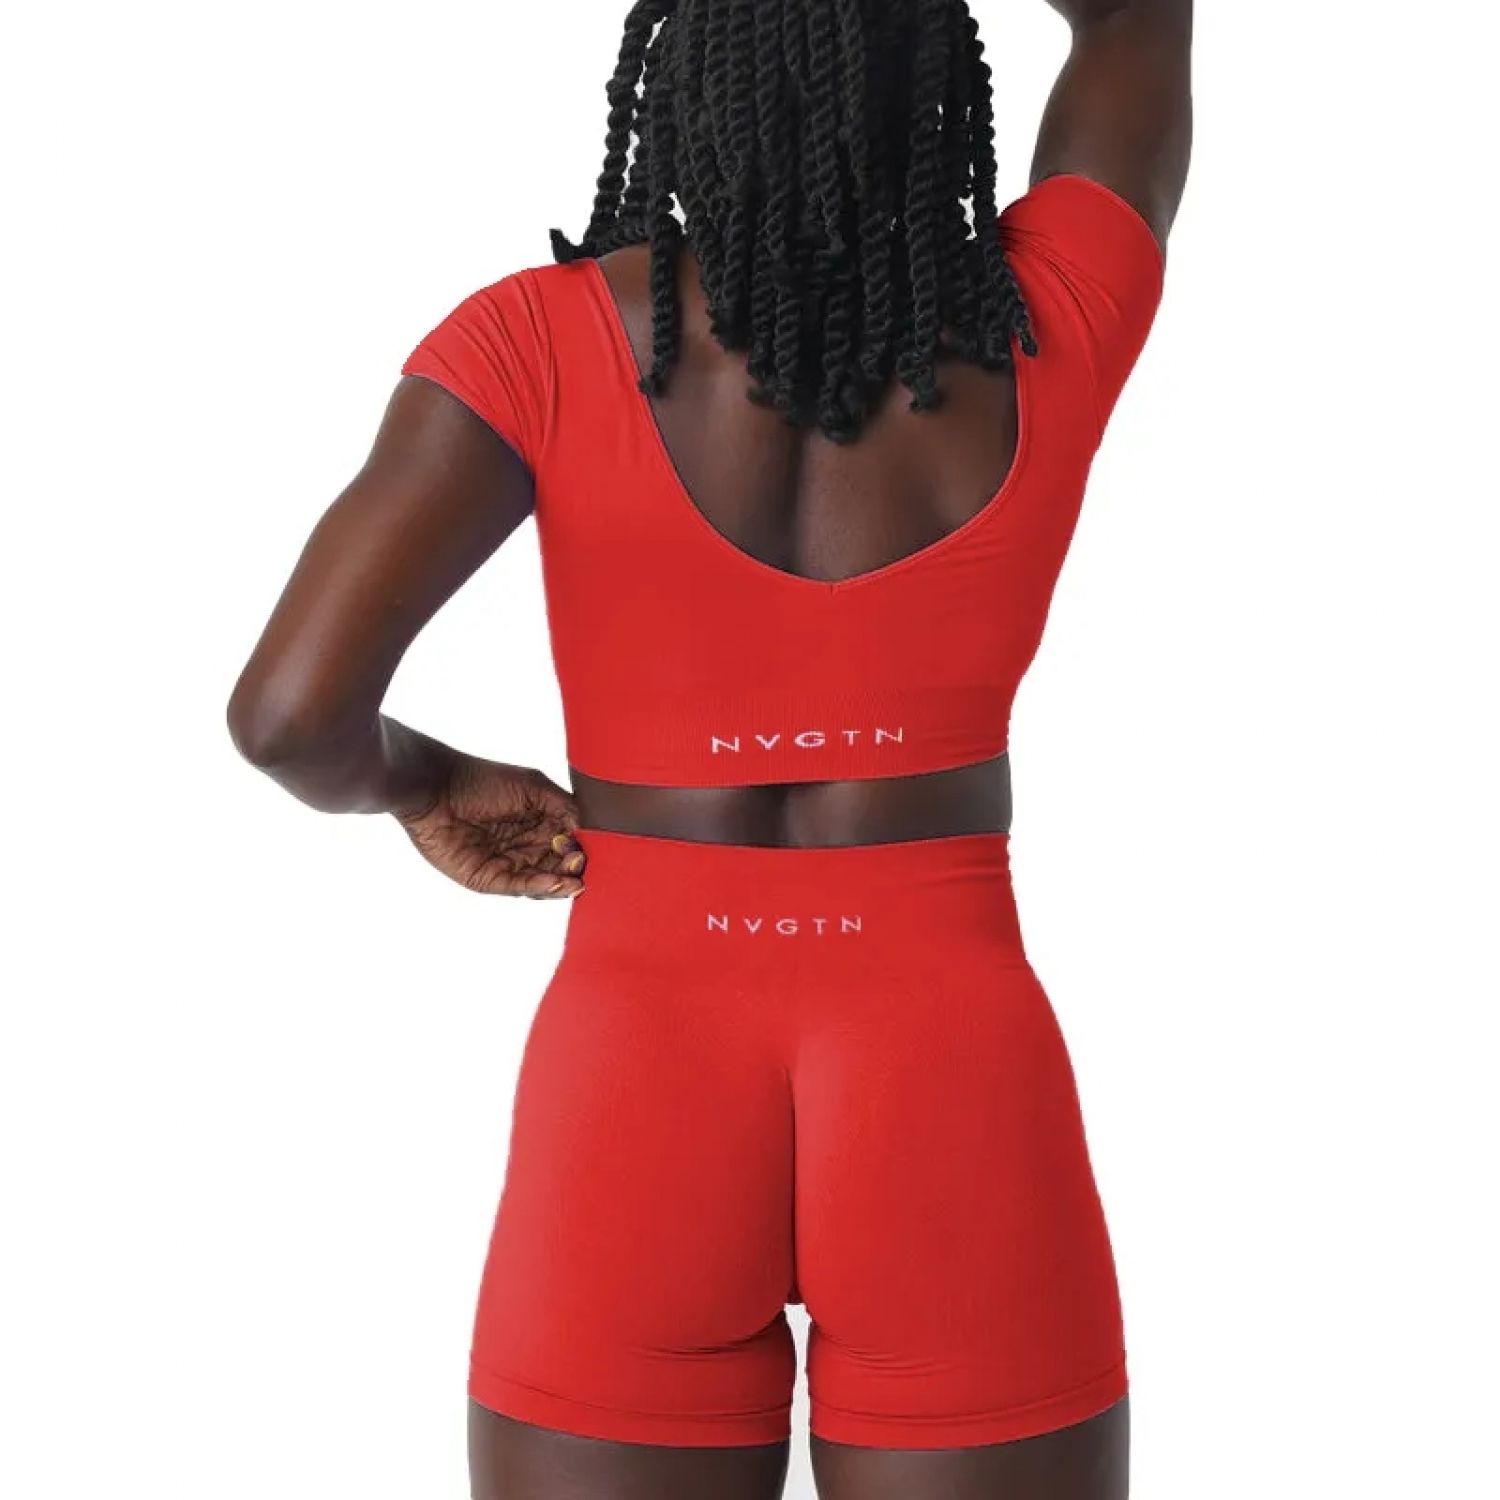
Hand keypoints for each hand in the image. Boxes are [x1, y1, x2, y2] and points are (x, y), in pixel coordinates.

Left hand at [394, 753, 585, 897]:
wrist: (436, 788)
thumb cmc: (482, 780)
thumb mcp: (533, 786)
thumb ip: (564, 806)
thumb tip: (589, 830)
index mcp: (539, 822)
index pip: (570, 842)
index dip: (583, 846)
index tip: (594, 845)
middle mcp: (526, 845)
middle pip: (560, 866)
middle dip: (574, 868)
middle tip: (581, 863)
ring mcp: (507, 864)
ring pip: (543, 882)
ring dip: (561, 883)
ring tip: (575, 880)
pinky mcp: (488, 879)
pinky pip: (518, 887)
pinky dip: (539, 887)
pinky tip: (555, 882)